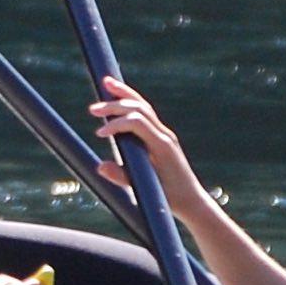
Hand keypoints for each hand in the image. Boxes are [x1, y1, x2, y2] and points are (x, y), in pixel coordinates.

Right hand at [86, 76, 198, 195]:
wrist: (192, 201)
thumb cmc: (171, 198)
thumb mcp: (145, 190)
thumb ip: (122, 178)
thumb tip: (99, 166)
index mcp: (162, 145)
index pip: (137, 122)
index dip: (116, 124)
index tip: (99, 134)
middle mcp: (164, 135)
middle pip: (140, 108)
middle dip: (116, 104)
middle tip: (93, 108)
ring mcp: (164, 134)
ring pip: (143, 106)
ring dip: (124, 94)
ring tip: (107, 83)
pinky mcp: (161, 137)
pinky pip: (144, 114)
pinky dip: (130, 103)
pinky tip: (118, 100)